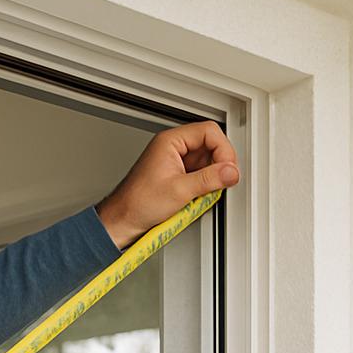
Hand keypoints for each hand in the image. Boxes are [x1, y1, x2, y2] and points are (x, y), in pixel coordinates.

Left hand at [95, 120, 239, 249]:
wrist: (122, 220)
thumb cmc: (137, 202)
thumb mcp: (179, 190)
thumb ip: (209, 179)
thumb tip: (231, 171)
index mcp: (170, 141)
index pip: (209, 131)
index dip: (224, 149)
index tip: (228, 168)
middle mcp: (173, 148)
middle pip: (211, 145)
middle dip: (219, 164)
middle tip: (223, 180)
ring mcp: (176, 162)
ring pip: (207, 162)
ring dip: (212, 177)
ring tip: (206, 192)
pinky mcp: (177, 176)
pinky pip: (200, 175)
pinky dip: (204, 185)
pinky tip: (198, 197)